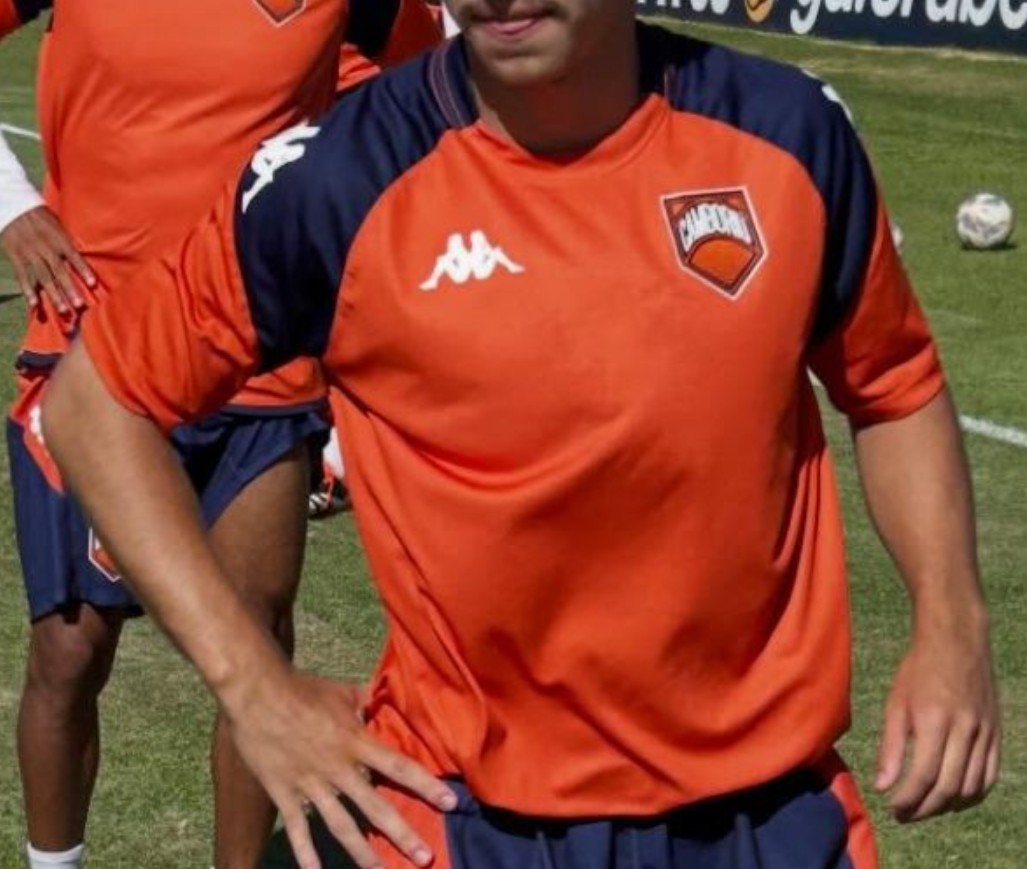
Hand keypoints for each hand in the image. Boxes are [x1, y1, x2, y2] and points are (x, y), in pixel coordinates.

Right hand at [0, 205, 95, 311]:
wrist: (13, 205)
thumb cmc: (41, 216)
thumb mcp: (59, 224)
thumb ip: (70, 240)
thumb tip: (90, 254)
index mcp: (58, 238)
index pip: (73, 256)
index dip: (83, 270)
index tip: (92, 284)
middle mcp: (45, 247)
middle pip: (58, 271)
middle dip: (69, 289)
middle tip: (79, 306)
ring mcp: (30, 253)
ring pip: (43, 277)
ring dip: (53, 295)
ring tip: (62, 310)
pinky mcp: (17, 256)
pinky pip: (23, 276)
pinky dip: (28, 291)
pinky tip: (34, 304)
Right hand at [225, 669, 456, 868]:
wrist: (257, 693)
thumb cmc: (303, 688)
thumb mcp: (342, 691)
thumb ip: (366, 701)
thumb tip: (386, 697)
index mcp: (355, 742)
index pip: (399, 766)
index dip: (426, 785)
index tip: (450, 803)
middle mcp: (338, 768)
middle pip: (375, 806)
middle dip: (402, 834)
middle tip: (425, 858)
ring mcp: (311, 785)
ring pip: (341, 825)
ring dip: (362, 852)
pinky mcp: (284, 793)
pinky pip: (297, 830)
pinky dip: (306, 854)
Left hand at [875, 608, 999, 820]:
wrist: (956, 641)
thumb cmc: (918, 670)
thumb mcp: (895, 703)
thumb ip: (890, 748)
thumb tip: (882, 786)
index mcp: (935, 721)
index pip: (924, 776)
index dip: (909, 800)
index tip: (893, 809)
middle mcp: (965, 730)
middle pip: (949, 788)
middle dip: (925, 809)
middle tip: (905, 815)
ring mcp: (985, 732)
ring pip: (972, 787)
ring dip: (948, 806)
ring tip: (925, 807)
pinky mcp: (996, 733)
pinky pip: (990, 775)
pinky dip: (973, 794)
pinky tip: (954, 798)